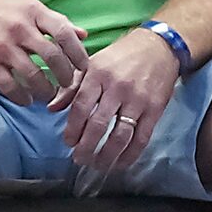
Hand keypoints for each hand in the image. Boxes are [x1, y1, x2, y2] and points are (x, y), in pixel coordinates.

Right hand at [0, 0, 89, 106]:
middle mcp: (20, 28)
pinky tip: (27, 99)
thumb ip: (56, 21)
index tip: (83, 66)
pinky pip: (9, 85)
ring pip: (33, 75)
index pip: (64, 32)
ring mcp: (3, 46)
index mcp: (33, 11)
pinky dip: (21, 96)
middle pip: (53, 57)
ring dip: (45, 90)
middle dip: (65, 76)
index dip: (78, 52)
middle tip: (68, 85)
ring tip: (49, 95)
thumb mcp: (28, 7)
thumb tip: (84, 34)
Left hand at [59, 27, 180, 175]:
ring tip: (98, 165)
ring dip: (107, 155)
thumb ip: (72, 87)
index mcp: (98, 75)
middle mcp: (117, 88)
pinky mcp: (155, 109)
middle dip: (86, 147)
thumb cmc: (121, 56)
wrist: (159, 46)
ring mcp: (138, 100)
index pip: (81, 107)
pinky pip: (142, 138)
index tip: (69, 143)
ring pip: (120, 135)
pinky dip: (130, 155)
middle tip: (80, 159)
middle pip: (98, 124)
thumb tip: (52, 109)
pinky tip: (120, 163)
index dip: (73, 129)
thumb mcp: (93, 64)